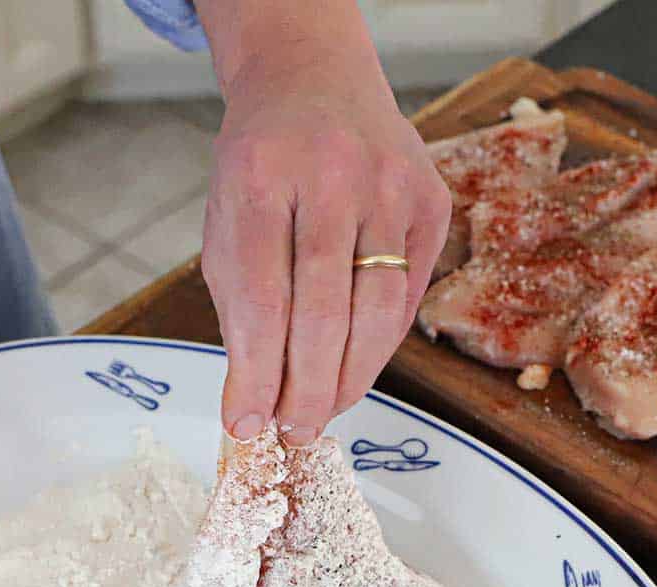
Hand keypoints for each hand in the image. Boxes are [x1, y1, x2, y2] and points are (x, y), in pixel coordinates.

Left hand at [198, 3, 449, 445]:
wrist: (313, 83)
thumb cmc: (261, 169)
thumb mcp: (227, 225)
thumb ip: (239, 312)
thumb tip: (252, 405)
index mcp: (260, 178)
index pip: (261, 301)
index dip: (256, 375)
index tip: (248, 425)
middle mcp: (331, 177)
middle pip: (323, 315)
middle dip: (306, 391)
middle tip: (294, 433)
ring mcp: (389, 185)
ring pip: (375, 313)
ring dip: (349, 380)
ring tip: (322, 414)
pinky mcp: (430, 201)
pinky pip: (405, 297)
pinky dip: (378, 347)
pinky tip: (353, 371)